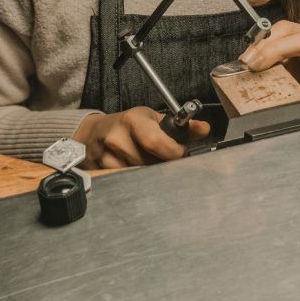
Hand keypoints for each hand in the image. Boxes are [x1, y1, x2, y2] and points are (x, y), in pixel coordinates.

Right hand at [72, 107, 209, 169]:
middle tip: (164, 159)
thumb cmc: (128, 124)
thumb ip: (181, 127)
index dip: (173, 152)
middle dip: (162, 164)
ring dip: (149, 173)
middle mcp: (117, 138)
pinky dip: (135, 180)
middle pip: (150, 163)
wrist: (95, 132)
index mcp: (132, 121)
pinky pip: (126, 182)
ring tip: (147, 162)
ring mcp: (106, 157)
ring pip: (139, 175)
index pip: (156, 142)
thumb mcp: (153, 118)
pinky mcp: (100, 172)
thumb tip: (204, 129)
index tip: (179, 154)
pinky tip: (135, 169)